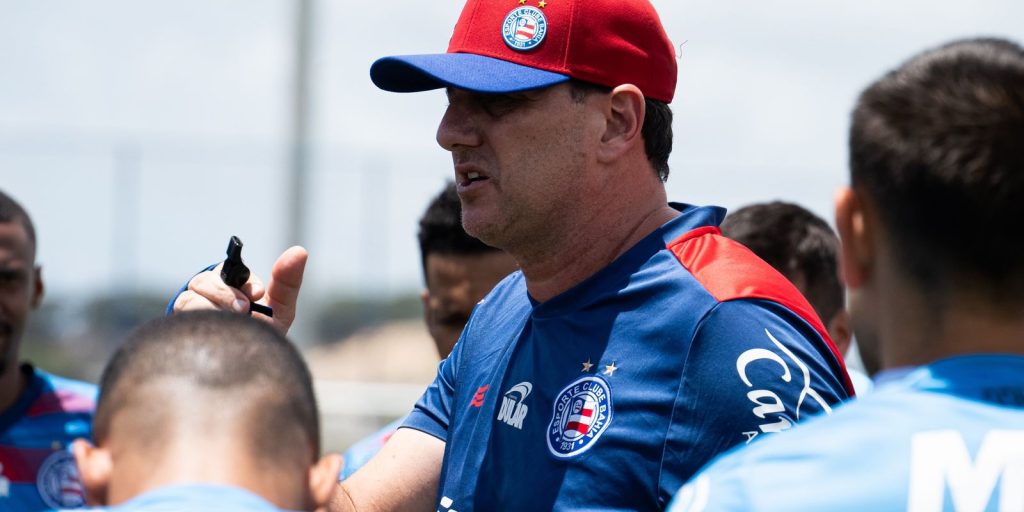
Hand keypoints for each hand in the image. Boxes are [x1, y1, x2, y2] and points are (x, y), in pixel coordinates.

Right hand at [172, 246, 307, 332]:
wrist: (246, 370)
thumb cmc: (262, 334)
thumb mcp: (279, 310)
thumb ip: (287, 282)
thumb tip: (300, 250)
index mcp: (229, 284)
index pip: (228, 268)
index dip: (243, 280)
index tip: (259, 294)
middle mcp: (205, 294)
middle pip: (203, 281)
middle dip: (226, 294)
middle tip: (245, 310)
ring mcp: (191, 313)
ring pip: (189, 299)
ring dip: (211, 309)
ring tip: (230, 324)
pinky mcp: (181, 330)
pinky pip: (180, 319)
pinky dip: (199, 323)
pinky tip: (216, 335)